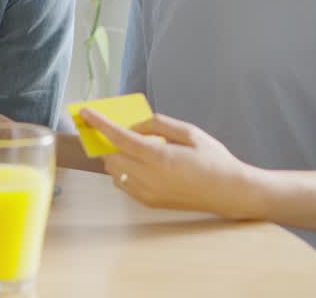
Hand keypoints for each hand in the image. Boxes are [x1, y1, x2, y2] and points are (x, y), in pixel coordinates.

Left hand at [80, 109, 260, 219]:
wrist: (230, 192)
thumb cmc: (213, 159)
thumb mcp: (189, 132)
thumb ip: (158, 125)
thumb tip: (135, 126)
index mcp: (159, 157)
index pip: (119, 138)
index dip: (100, 123)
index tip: (85, 112)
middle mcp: (149, 178)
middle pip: (111, 157)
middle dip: (109, 142)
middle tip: (117, 131)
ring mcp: (147, 193)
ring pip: (115, 172)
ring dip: (117, 157)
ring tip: (135, 148)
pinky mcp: (150, 203)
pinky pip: (124, 184)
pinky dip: (125, 171)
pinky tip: (141, 163)